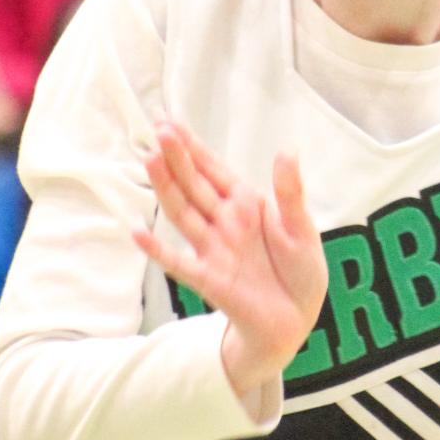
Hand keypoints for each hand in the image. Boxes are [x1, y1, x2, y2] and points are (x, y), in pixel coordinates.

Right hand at [135, 121, 327, 395]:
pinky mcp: (209, 279)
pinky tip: (137, 232)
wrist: (296, 317)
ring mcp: (213, 249)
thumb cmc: (300, 269)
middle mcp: (224, 222)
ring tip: (150, 160)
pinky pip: (179, 262)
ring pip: (183, 213)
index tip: (169, 122)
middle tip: (159, 129)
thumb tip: (286, 150)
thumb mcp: (302, 228)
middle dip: (177, 158)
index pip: (213, 170)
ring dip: (167, 188)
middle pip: (194, 185)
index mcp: (246, 204)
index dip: (193, 147)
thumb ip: (290, 192)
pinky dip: (158, 249)